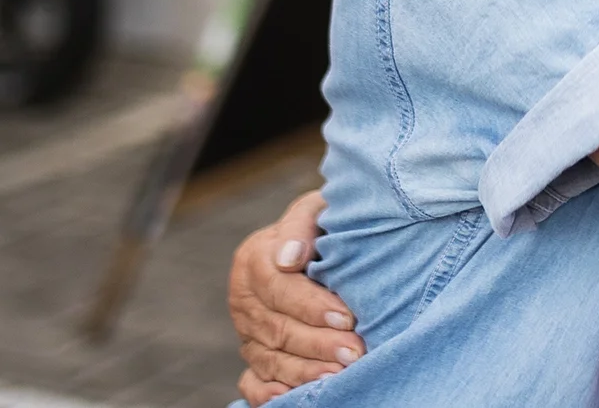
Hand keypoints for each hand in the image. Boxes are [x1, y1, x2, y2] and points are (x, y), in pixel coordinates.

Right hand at [229, 189, 362, 401]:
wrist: (324, 242)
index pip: (277, 288)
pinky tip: (300, 396)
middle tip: (355, 352)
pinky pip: (254, 382)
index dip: (310, 305)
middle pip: (276, 328)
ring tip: (340, 376)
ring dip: (305, 371)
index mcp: (253, 259)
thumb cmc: (326, 224)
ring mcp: (246, 331)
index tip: (346, 316)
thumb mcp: (317, 209)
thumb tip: (290, 257)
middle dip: (318, 343)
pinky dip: (271, 393)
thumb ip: (302, 224)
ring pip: (270, 358)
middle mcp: (244, 298)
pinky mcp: (254, 355)